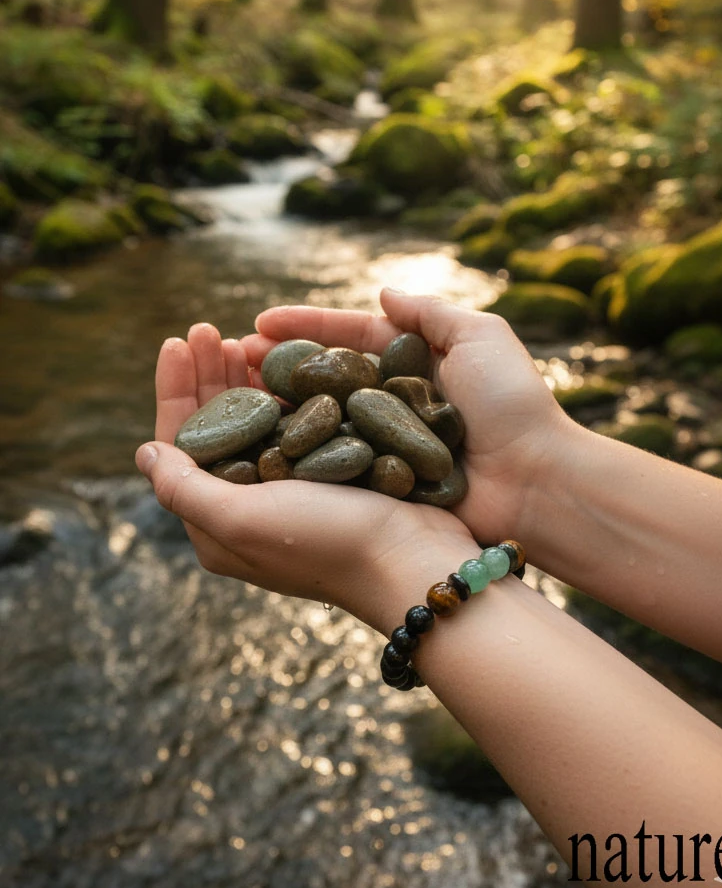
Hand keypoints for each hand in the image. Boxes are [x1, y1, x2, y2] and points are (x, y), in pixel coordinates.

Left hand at [136, 323, 472, 635]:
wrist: (411, 559)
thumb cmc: (325, 542)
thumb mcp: (240, 521)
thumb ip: (184, 487)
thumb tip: (144, 453)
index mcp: (217, 524)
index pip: (179, 447)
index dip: (175, 391)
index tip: (175, 342)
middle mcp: (250, 507)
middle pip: (216, 429)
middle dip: (208, 375)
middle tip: (209, 329)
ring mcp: (292, 490)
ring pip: (256, 421)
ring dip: (245, 376)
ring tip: (244, 337)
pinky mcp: (330, 476)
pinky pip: (297, 423)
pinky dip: (286, 389)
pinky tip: (285, 359)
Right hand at [242, 289, 573, 550]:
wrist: (536, 482)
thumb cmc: (512, 405)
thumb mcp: (480, 337)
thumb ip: (430, 312)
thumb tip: (383, 290)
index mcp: (413, 362)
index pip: (346, 337)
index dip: (301, 328)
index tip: (256, 324)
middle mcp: (391, 402)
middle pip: (322, 378)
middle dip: (276, 366)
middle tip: (227, 360)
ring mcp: (383, 445)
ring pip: (319, 419)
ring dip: (276, 408)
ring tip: (230, 398)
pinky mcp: (381, 484)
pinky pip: (332, 463)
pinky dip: (297, 453)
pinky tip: (258, 445)